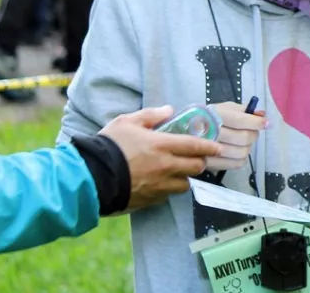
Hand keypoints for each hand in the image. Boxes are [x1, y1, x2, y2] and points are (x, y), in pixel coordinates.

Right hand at [100, 105, 222, 211]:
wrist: (90, 176)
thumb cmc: (108, 146)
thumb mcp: (127, 122)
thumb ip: (150, 115)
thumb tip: (169, 110)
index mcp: (162, 145)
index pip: (196, 146)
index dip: (210, 147)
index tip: (218, 148)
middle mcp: (165, 166)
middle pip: (196, 168)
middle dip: (199, 163)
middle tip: (196, 159)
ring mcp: (158, 185)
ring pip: (184, 185)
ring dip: (184, 178)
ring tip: (177, 172)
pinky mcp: (149, 200)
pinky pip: (166, 196)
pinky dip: (168, 190)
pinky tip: (160, 183)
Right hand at [205, 102, 265, 171]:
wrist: (182, 134)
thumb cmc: (207, 117)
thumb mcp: (224, 108)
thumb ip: (244, 110)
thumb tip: (262, 114)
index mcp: (214, 115)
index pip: (241, 121)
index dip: (257, 122)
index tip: (266, 123)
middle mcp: (210, 132)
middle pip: (244, 138)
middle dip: (254, 134)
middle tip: (253, 131)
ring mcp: (208, 151)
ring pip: (241, 152)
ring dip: (248, 147)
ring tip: (244, 141)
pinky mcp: (210, 164)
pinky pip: (235, 164)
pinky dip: (242, 158)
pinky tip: (238, 151)